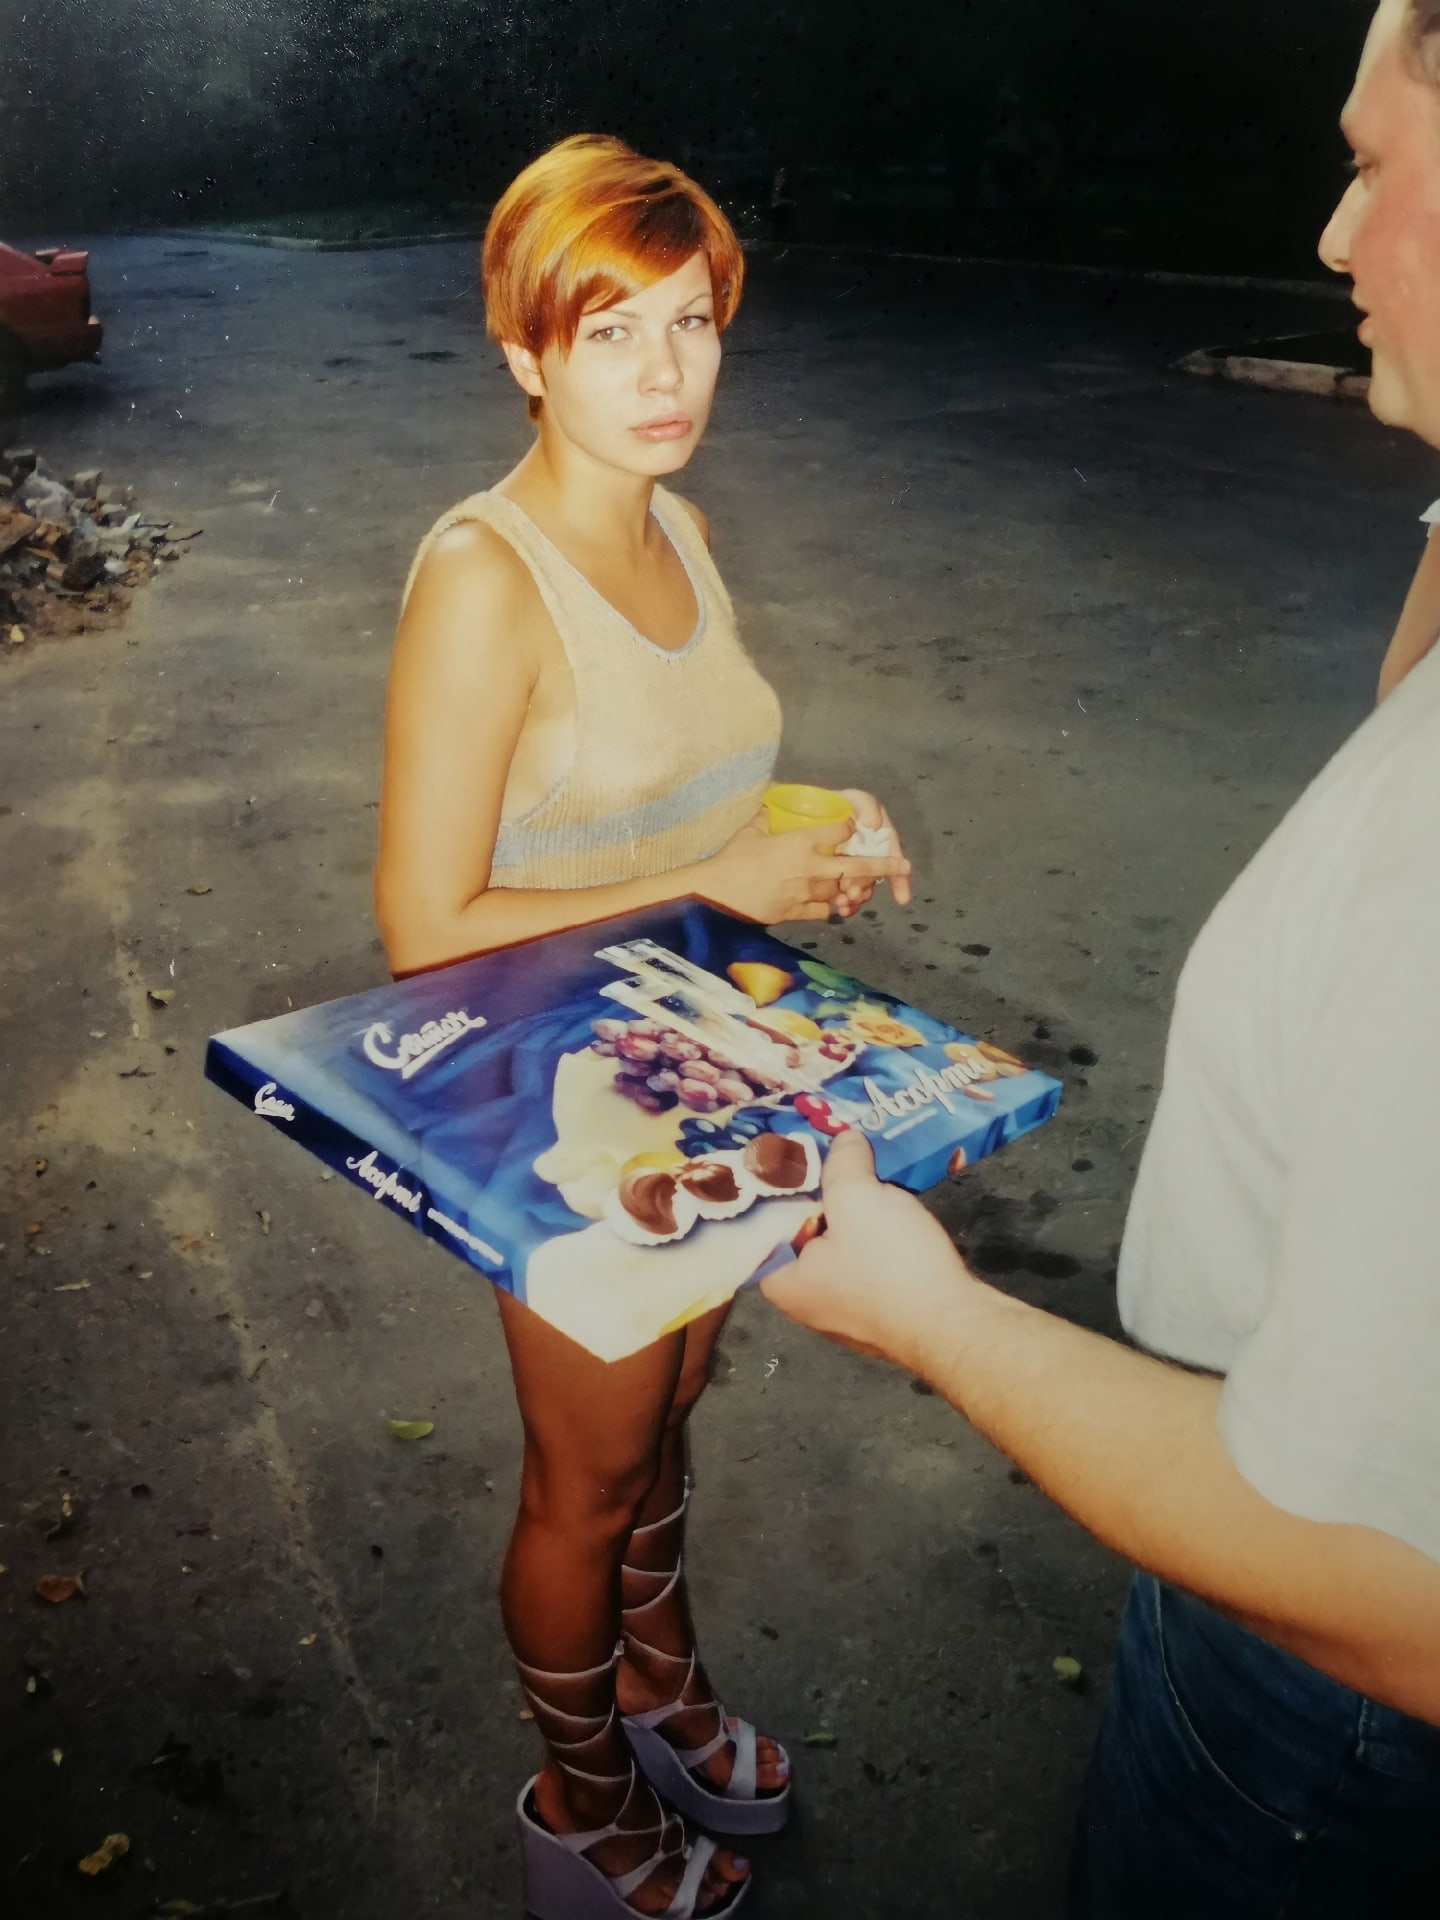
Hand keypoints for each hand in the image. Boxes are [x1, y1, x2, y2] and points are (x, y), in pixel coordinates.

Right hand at [700, 811, 911, 925]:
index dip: (852, 827)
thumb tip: (773, 801)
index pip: (841, 831)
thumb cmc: (731, 860)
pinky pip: (827, 910)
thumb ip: (768, 817)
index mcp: (801, 841)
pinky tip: (836, 904)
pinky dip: (835, 907)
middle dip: (883, 866)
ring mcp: (807, 892)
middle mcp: (811, 867)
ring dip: (854, 888)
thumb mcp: (751, 831)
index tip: (855, 826)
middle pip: (856, 866)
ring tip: (864, 888)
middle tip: (904, 865)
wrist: (717, 897)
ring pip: (843, 889)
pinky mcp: (799, 912)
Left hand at [761, 1129, 975, 1365]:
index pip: (763, 1224)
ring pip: (843, 1246)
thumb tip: (844, 1139)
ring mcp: (848, 1312)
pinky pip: (873, 1264)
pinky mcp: (884, 1313)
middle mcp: (807, 1303)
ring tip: (869, 1174)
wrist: (954, 1324)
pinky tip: (897, 1213)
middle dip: (825, 1195)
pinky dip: (882, 1238)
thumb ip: (842, 1162)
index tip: (796, 1152)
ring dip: (859, 1215)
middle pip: (805, 1232)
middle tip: (836, 1157)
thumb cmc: (889, 1264)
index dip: (779, 1185)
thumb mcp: (857, 1196)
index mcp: (781, 1282)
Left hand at [832, 790, 911, 913]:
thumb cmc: (835, 803)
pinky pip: (845, 893)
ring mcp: (854, 866)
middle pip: (873, 876)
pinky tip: (839, 907)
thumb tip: (872, 825)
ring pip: (861, 888)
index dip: (898, 878)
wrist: (807, 815)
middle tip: (852, 893)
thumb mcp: (855, 799)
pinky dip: (845, 902)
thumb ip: (866, 807)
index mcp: (879, 837)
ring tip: (843, 902)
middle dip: (865, 887)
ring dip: (855, 898)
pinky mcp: (838, 876)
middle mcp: (870, 854)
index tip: (901, 898)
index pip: (892, 857)